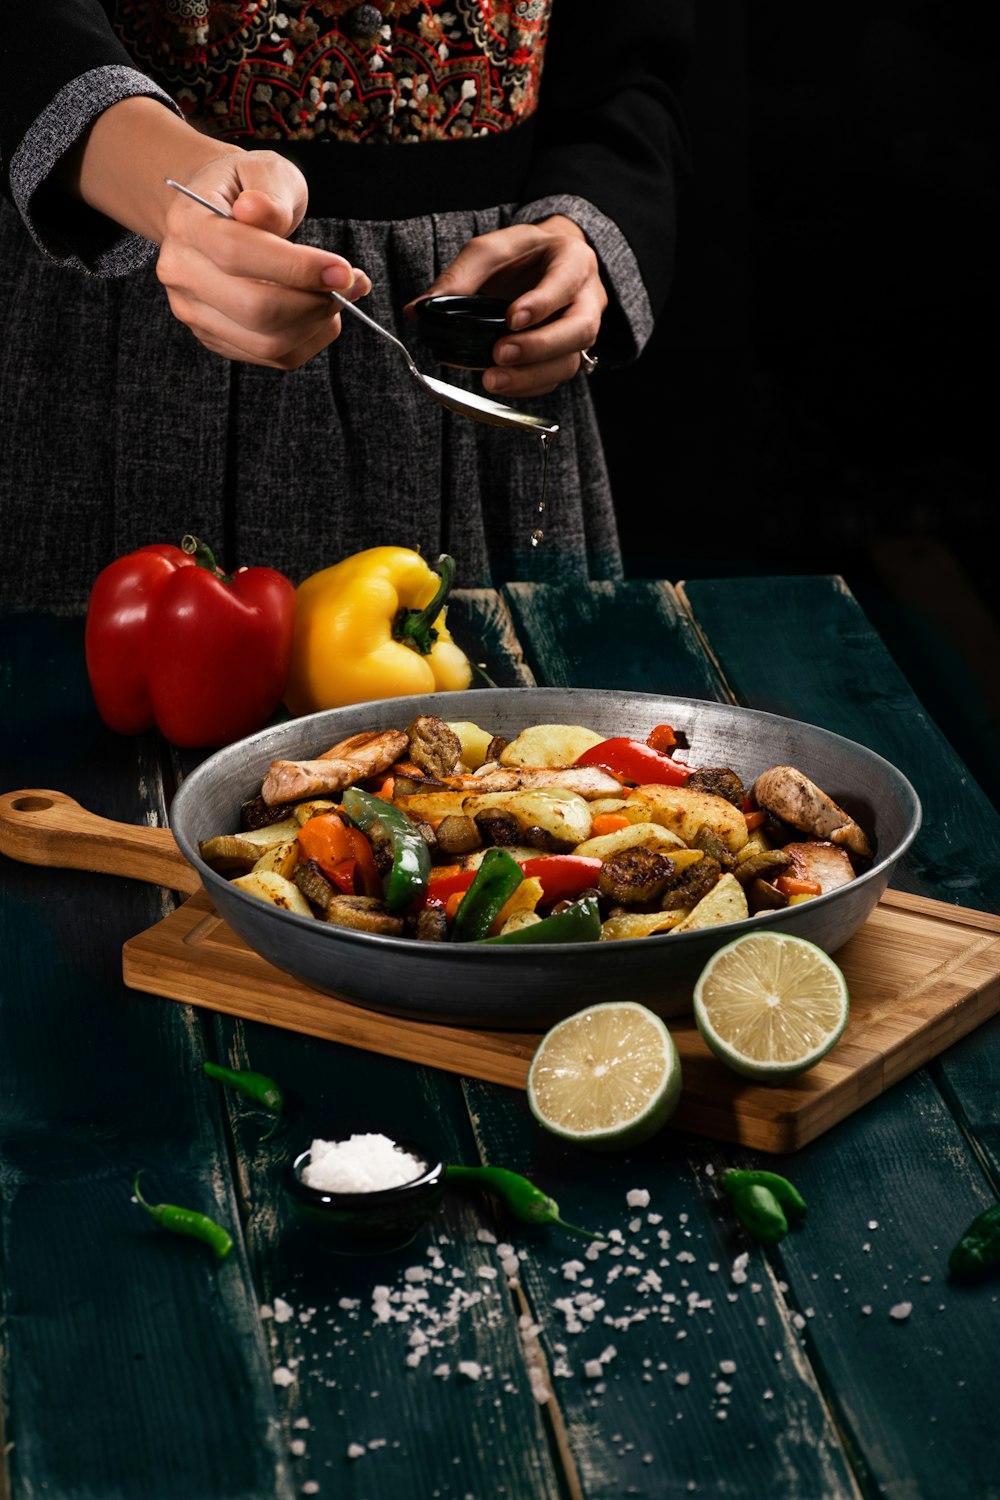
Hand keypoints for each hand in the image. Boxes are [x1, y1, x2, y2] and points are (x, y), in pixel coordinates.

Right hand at [156, 151, 370, 368]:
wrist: (216, 213)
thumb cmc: (246, 189)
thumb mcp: (262, 170)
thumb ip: (269, 192)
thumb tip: (260, 212)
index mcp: (187, 223)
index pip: (237, 253)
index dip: (296, 268)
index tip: (344, 271)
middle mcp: (181, 273)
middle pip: (254, 309)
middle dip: (314, 302)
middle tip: (349, 283)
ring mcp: (194, 312)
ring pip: (267, 342)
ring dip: (316, 324)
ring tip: (338, 295)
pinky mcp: (217, 339)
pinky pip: (274, 356)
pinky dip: (310, 339)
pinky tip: (321, 313)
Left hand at [405, 217, 605, 396]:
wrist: (547, 263)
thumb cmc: (522, 255)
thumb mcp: (490, 251)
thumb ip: (459, 277)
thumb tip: (418, 309)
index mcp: (572, 260)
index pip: (566, 282)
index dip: (542, 303)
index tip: (511, 318)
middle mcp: (586, 297)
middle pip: (579, 329)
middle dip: (540, 347)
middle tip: (500, 354)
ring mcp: (581, 330)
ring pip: (570, 361)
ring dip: (531, 376)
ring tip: (493, 379)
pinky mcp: (569, 355)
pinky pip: (555, 378)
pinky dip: (528, 386)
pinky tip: (502, 384)